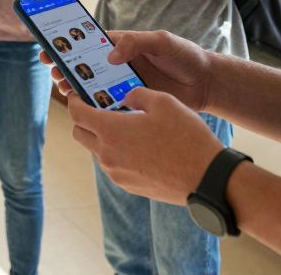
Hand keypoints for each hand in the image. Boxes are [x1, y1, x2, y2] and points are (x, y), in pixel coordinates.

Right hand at [38, 29, 213, 111]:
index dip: (68, 46)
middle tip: (56, 76)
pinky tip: (89, 113)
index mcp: (123, 46)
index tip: (50, 50)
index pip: (89, 44)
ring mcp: (125, 86)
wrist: (207, 84)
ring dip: (79, 90)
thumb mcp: (162, 41)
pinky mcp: (133, 104)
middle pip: (86, 67)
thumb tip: (111, 55)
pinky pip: (112, 107)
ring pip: (95, 89)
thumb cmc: (185, 56)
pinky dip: (99, 110)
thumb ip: (137, 42)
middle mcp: (119, 66)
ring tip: (67, 92)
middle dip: (67, 70)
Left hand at [67, 89, 223, 204]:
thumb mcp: (163, 101)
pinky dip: (116, 153)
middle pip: (79, 133)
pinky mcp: (128, 186)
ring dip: (101, 137)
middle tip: (98, 108)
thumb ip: (137, 94)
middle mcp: (107, 154)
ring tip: (123, 126)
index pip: (76, 114)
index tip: (77, 94)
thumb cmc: (186, 136)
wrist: (206, 177)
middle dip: (83, 119)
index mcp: (110, 130)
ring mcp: (116, 173)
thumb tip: (125, 97)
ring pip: (95, 151)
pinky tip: (137, 145)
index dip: (73, 101)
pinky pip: (112, 166)